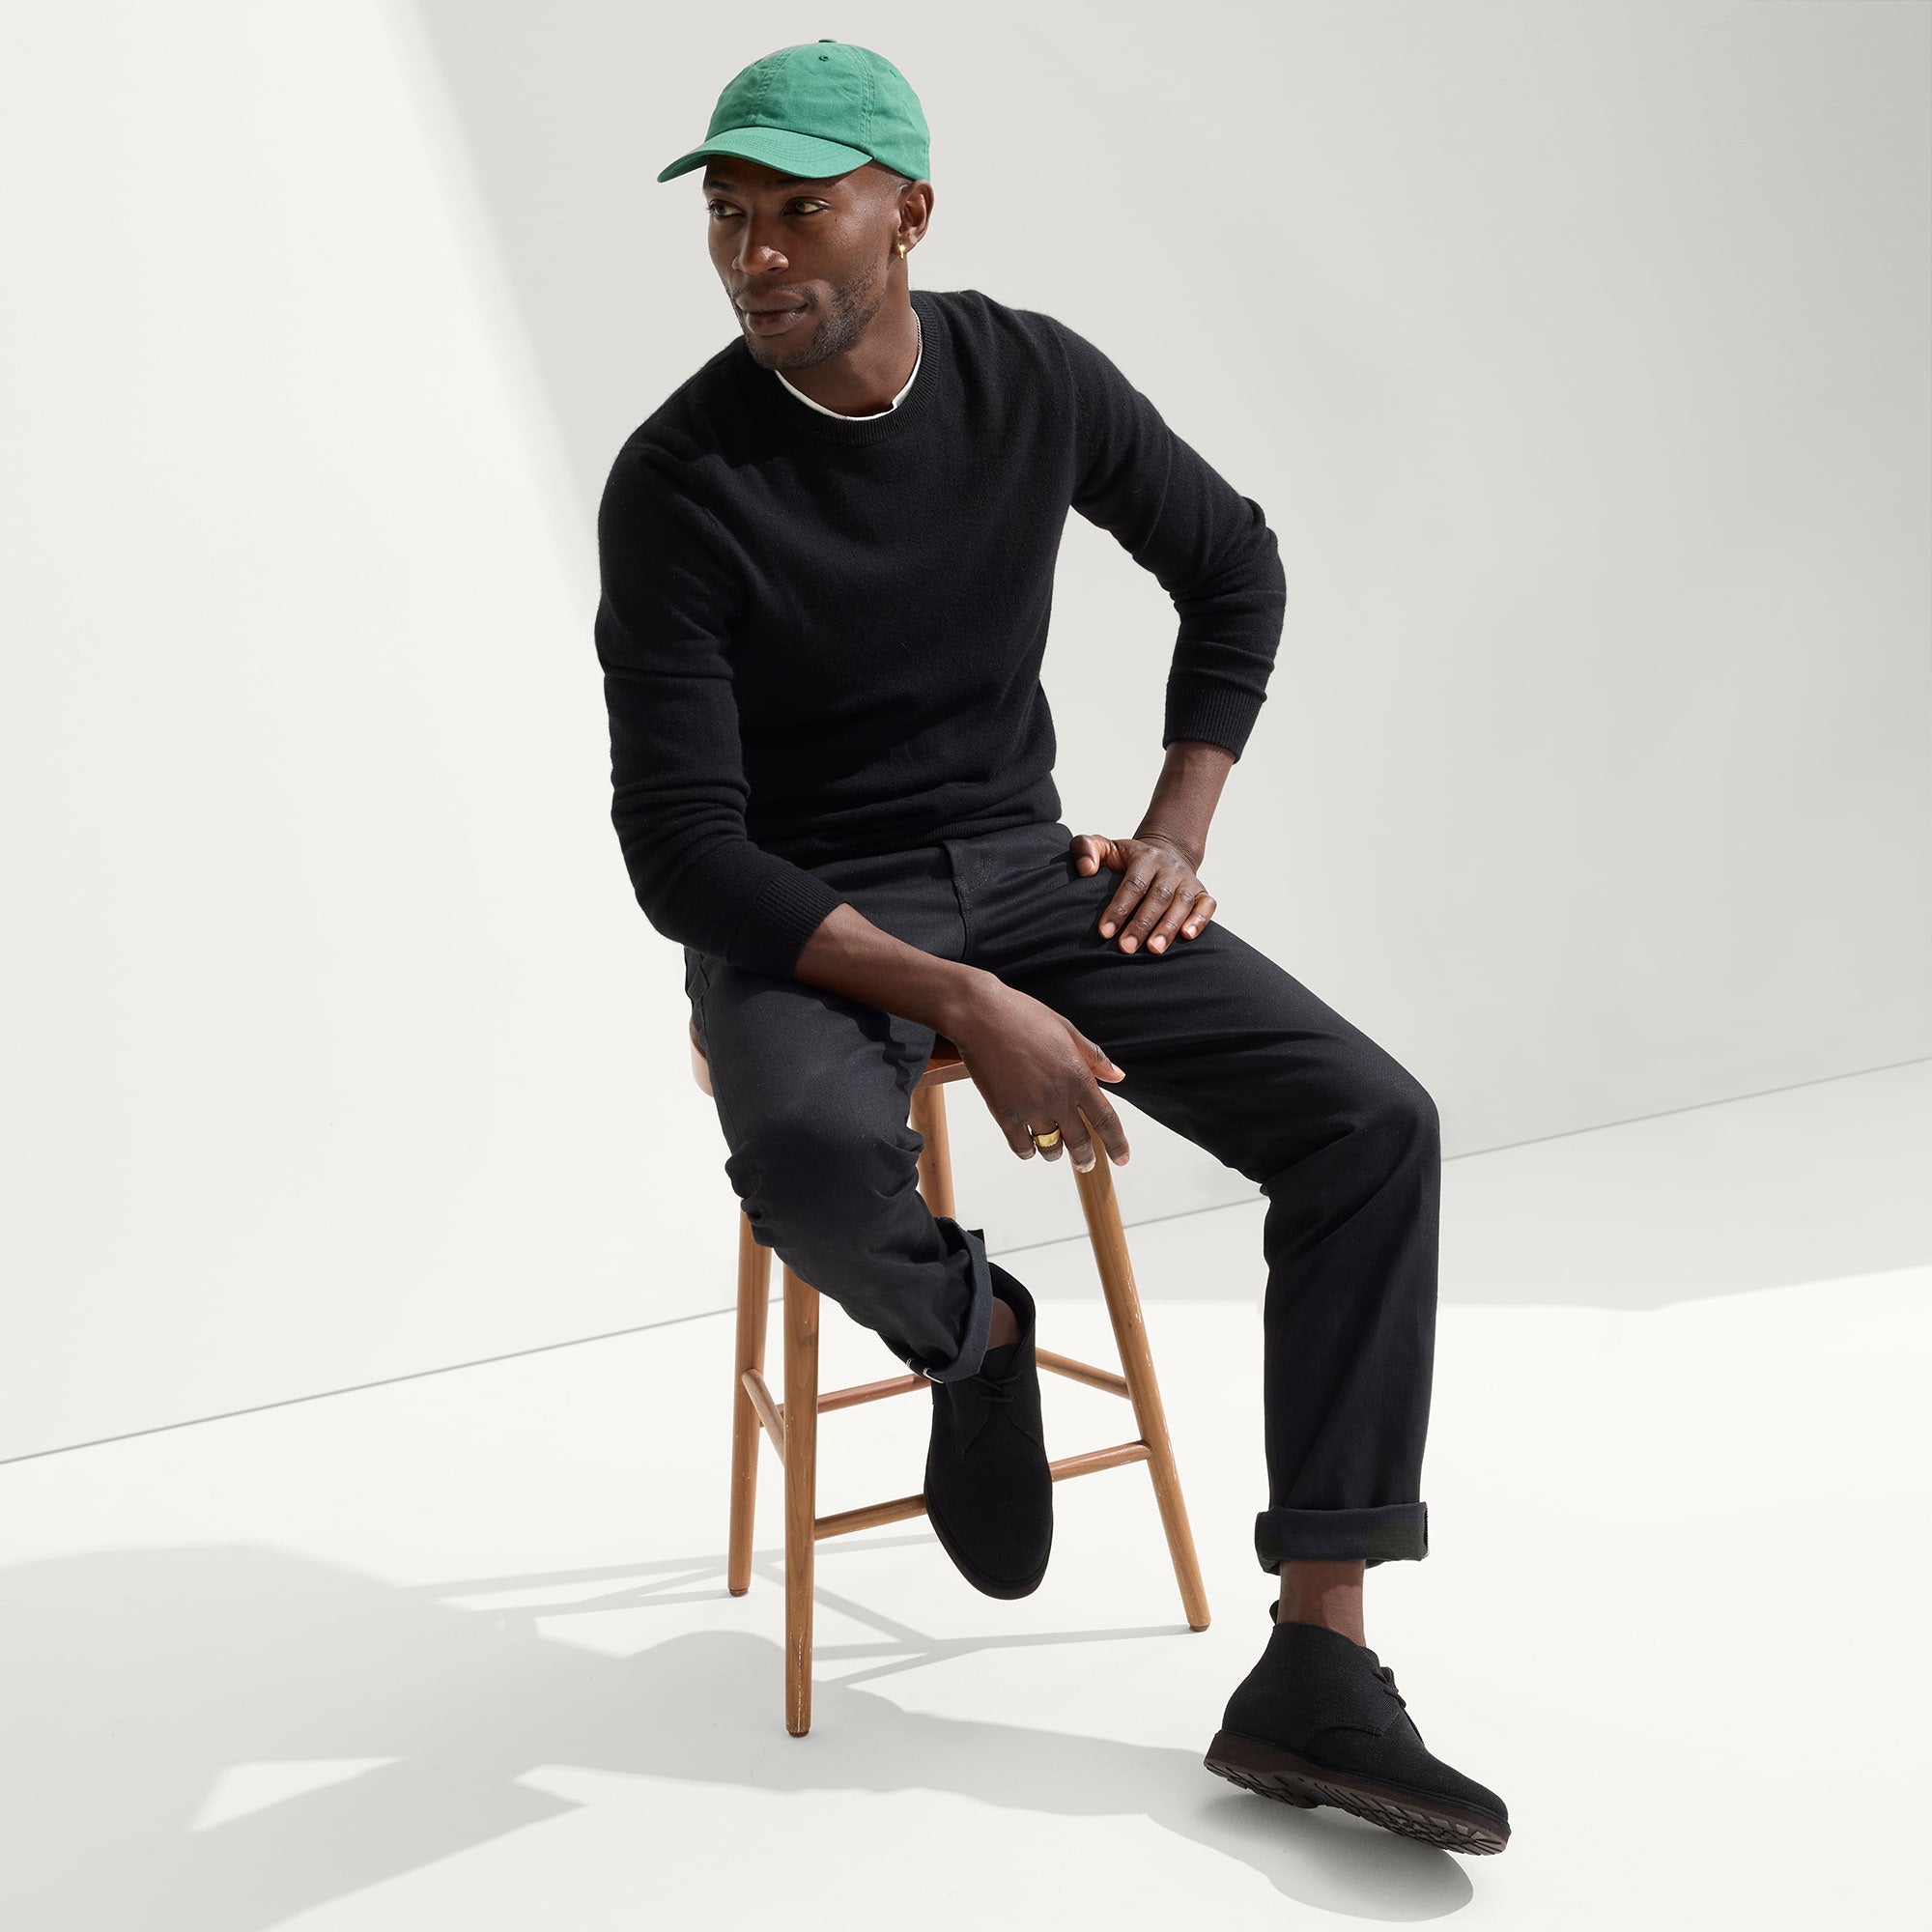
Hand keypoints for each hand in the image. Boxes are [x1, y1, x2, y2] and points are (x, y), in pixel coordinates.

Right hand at [946, 979, 1130, 1172]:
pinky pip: (1022, 1147)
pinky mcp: (1005, 1115)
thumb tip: (1117, 1076)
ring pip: (1051, 1148)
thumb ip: (1094, 1057)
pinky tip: (1028, 1141)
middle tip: (1085, 1163)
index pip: (1106, 1121)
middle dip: (1085, 1158)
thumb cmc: (1023, 1016)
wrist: (981, 1016)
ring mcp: (1031, 1109)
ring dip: (1055, 1152)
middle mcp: (1058, 1098)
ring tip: (1053, 1147)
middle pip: (1080, 1143)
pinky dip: (1028, 1150)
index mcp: (1078, 1077)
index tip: (1122, 1159)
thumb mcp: (1067, 1030)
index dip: (1117, 1144)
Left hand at [1070, 832, 1217, 954]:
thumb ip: (1085, 848)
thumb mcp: (1104, 847)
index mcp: (1144, 857)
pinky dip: (1200, 920)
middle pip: (1157, 896)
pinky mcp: (1202, 893)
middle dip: (1142, 924)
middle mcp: (1169, 868)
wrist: (1165, 853)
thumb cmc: (1127, 859)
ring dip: (1168, 927)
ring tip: (1154, 949)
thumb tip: (1085, 869)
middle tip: (1126, 948)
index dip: (1119, 908)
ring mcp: (1187, 880)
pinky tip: (1188, 936)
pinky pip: (1207, 905)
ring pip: (1181, 903)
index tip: (1105, 932)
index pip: (1132, 884)